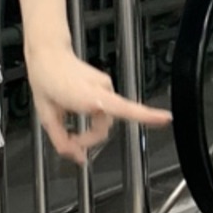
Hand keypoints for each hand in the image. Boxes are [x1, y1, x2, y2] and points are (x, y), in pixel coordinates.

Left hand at [26, 45, 171, 165]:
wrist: (48, 54)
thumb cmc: (46, 80)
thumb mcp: (47, 117)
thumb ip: (61, 141)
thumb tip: (77, 158)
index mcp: (89, 96)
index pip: (123, 108)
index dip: (147, 115)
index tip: (166, 119)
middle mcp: (102, 90)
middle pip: (105, 127)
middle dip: (89, 139)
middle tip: (70, 142)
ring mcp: (105, 86)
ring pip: (105, 119)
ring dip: (89, 129)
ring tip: (69, 126)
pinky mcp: (104, 85)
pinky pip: (104, 109)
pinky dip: (92, 117)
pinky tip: (75, 111)